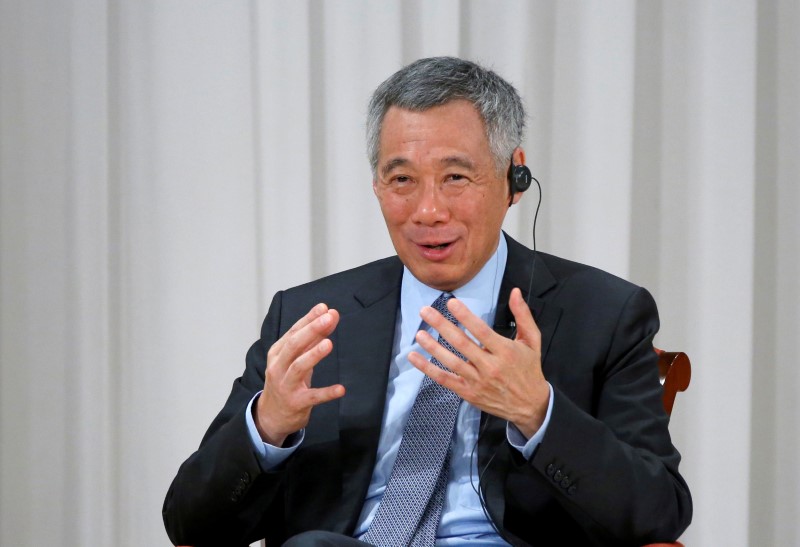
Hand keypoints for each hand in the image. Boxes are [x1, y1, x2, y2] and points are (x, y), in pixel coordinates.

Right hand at [255, 303, 344, 445]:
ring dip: (314, 355)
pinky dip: (327, 392)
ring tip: (329, 343)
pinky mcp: (296, 403)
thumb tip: (328, 316)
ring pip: (298, 367)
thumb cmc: (286, 380)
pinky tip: (341, 389)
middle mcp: (278, 367)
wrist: (271, 415)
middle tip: (329, 318)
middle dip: (311, 330)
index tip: (324, 308)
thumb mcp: (295, 358)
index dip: (308, 319)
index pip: (293, 332)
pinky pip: (313, 397)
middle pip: (293, 345)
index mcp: (277, 353)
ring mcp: (286, 385)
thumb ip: (311, 339)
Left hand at [409, 288, 549, 437]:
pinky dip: (428, 369)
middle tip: (426, 312)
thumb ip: (523, 315)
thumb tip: (515, 291)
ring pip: (451, 362)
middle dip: (442, 325)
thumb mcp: (532, 340)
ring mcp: (477, 381)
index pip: (481, 331)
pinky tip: (415, 358)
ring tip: (420, 333)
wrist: (530, 405)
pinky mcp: (468, 393)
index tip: (451, 303)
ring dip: (433, 347)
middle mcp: (490, 366)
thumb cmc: (529, 369)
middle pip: (462, 344)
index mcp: (505, 351)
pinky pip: (445, 380)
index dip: (465, 316)